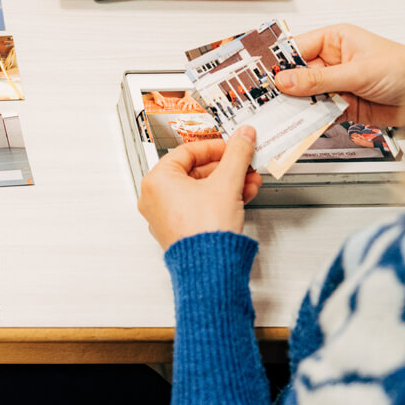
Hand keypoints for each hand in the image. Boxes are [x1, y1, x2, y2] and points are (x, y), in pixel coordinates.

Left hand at [138, 126, 260, 249]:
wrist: (210, 267)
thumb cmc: (204, 231)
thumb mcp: (227, 183)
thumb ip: (237, 155)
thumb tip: (242, 137)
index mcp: (157, 181)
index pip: (187, 151)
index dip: (215, 147)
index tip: (233, 145)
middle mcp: (155, 197)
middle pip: (195, 171)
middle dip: (227, 168)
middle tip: (245, 164)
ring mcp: (166, 215)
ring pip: (200, 190)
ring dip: (228, 183)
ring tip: (249, 181)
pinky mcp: (179, 229)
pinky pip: (199, 206)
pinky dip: (219, 199)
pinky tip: (241, 196)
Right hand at [272, 24, 404, 126]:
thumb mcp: (359, 72)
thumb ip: (319, 79)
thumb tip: (286, 81)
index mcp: (335, 41)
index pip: (296, 49)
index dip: (277, 62)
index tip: (260, 75)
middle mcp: (332, 62)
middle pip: (296, 75)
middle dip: (283, 89)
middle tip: (264, 100)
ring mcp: (336, 85)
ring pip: (305, 97)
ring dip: (295, 107)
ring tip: (279, 115)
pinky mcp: (342, 106)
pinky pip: (318, 113)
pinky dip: (310, 120)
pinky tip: (300, 125)